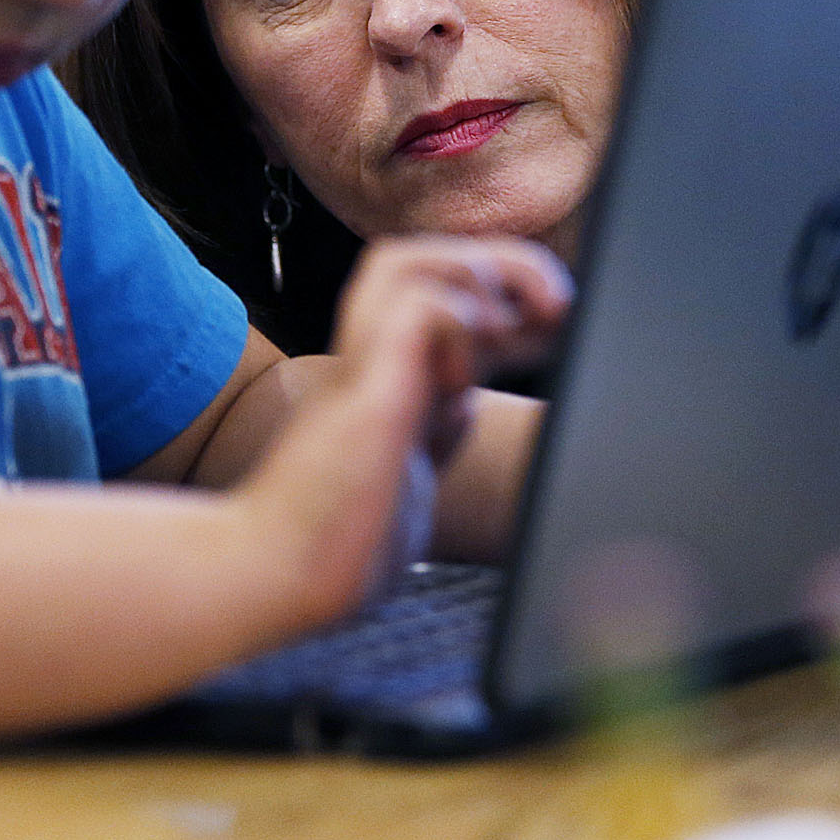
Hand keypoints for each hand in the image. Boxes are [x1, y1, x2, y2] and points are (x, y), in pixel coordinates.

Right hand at [238, 236, 570, 630]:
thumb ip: (433, 436)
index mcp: (389, 379)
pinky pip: (414, 311)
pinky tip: (467, 375)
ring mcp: (363, 369)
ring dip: (475, 273)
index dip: (510, 298)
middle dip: (503, 266)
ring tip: (513, 316)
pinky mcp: (367, 389)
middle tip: (556, 303)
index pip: (448, 302)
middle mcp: (374, 362)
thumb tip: (465, 409)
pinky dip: (457, 324)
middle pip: (424, 262)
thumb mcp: (410, 479)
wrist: (279, 576)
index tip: (560, 321)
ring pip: (404, 263)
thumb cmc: (336, 544)